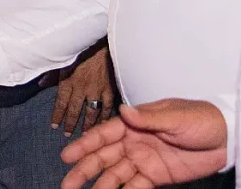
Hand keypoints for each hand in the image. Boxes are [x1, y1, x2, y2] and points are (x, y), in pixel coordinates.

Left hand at [52, 42, 114, 136]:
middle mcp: (82, 88)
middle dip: (70, 123)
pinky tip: (104, 124)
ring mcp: (98, 89)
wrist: (103, 41)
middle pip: (74, 110)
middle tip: (68, 135)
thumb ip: (52, 73)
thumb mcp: (63, 58)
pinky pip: (108, 107)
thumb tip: (40, 84)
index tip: (54, 126)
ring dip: (88, 124)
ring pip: (92, 112)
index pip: (60, 103)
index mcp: (68, 80)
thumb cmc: (81, 47)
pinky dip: (106, 117)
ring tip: (85, 135)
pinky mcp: (111, 88)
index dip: (57, 115)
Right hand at [60, 99, 226, 188]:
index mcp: (134, 124)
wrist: (226, 138)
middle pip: (103, 158)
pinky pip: (135, 187)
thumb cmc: (201, 119)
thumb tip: (124, 111)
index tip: (66, 156)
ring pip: (115, 174)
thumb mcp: (176, 116)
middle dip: (84, 170)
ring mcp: (143, 160)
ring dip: (100, 185)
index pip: (103, 135)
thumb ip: (149, 118)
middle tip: (67, 184)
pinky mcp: (156, 176)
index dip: (83, 145)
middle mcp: (133, 143)